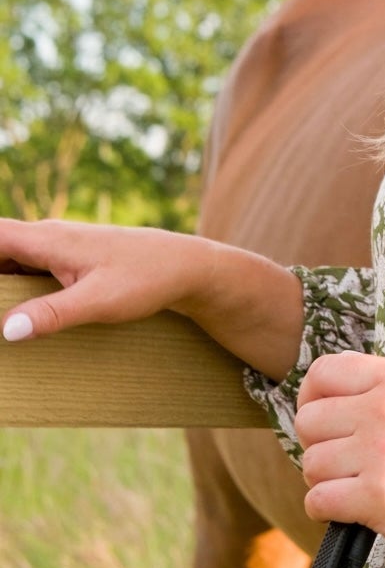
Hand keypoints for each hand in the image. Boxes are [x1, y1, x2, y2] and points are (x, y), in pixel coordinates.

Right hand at [0, 218, 212, 339]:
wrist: (184, 266)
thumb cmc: (145, 278)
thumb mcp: (99, 302)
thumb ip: (52, 314)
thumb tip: (6, 330)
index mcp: (47, 239)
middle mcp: (46, 237)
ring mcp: (55, 247)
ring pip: (8, 260)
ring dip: (0, 283)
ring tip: (5, 317)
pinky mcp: (65, 260)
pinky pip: (25, 268)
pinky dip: (12, 287)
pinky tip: (14, 312)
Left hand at [296, 351, 384, 567]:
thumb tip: (337, 384)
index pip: (325, 370)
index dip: (312, 398)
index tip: (323, 421)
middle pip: (308, 419)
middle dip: (318, 446)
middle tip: (343, 463)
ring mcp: (382, 450)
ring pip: (310, 462)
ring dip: (325, 482)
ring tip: (356, 488)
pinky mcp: (377, 495)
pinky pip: (317, 500)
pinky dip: (327, 511)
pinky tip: (353, 511)